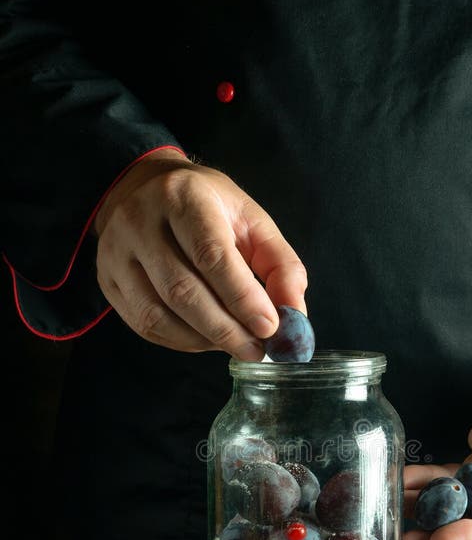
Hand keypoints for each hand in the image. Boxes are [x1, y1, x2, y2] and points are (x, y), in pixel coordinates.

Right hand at [94, 149, 307, 354]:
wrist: (143, 188)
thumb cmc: (207, 207)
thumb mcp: (250, 220)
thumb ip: (280, 264)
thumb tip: (295, 314)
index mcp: (183, 197)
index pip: (211, 255)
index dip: (242, 298)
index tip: (270, 328)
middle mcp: (140, 222)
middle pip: (182, 290)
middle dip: (226, 329)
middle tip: (257, 351)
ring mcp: (116, 253)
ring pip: (158, 314)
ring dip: (203, 341)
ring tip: (236, 346)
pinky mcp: (107, 280)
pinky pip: (144, 326)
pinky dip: (182, 342)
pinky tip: (207, 341)